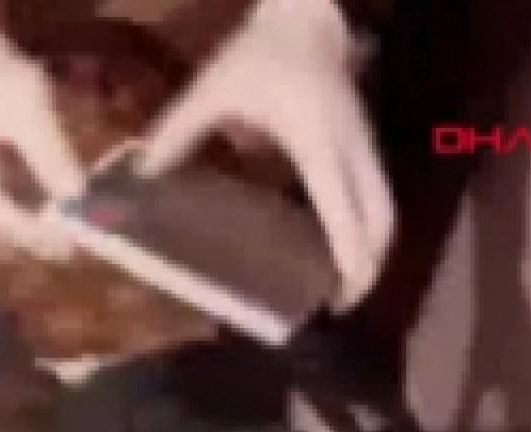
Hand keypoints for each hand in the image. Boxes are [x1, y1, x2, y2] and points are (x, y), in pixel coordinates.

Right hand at [0, 29, 84, 260]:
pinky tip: (45, 220)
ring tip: (63, 238)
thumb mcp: (28, 110)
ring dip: (25, 234)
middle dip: (31, 239)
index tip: (67, 243)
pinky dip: (17, 219)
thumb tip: (76, 197)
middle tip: (71, 248)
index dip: (33, 232)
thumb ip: (50, 154)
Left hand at [139, 0, 394, 308]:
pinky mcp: (363, 140)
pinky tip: (338, 241)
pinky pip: (374, 191)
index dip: (348, 262)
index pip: (344, 215)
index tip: (336, 300)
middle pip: (382, 221)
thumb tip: (144, 173)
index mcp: (317, 144)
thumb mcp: (213, 88)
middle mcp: (351, 150)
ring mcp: (363, 144)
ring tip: (344, 282)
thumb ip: (177, 131)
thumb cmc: (260, 51)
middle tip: (342, 303)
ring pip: (386, 208)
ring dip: (372, 249)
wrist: (305, 12)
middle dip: (370, 268)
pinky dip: (365, 223)